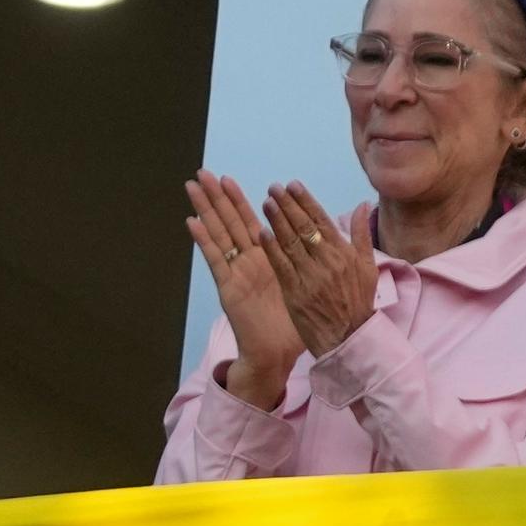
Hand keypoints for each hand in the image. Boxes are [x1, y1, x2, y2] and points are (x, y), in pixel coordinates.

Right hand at [184, 173, 303, 407]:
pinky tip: (192, 222)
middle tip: (203, 172)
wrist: (278, 353)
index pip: (250, 221)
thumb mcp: (309, 284)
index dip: (239, 200)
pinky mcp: (228, 286)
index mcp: (266, 259)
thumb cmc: (293, 323)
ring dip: (205, 209)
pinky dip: (203, 240)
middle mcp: (247, 261)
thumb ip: (316, 257)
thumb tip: (332, 236)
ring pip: (218, 233)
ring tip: (193, 186)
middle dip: (217, 197)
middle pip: (229, 221)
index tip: (229, 179)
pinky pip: (215, 259)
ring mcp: (235, 272)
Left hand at [258, 184, 381, 358]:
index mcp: (344, 253)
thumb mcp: (368, 267)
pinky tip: (261, 233)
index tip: (292, 184)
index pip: (322, 220)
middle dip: (288, 205)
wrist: (349, 337)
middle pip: (304, 227)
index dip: (305, 201)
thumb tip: (363, 204)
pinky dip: (272, 248)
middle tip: (273, 187)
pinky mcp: (296, 292)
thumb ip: (362, 235)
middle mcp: (327, 261)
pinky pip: (282, 266)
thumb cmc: (358, 302)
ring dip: (277, 221)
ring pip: (291, 243)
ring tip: (266, 202)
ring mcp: (311, 277)